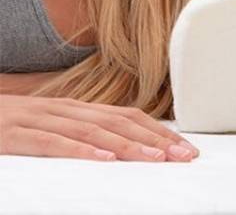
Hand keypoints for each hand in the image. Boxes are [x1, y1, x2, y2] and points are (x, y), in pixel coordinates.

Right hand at [0, 94, 199, 161]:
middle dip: (156, 140)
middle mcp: (68, 109)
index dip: (159, 131)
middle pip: (121, 122)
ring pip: (94, 131)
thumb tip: (122, 146)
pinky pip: (54, 143)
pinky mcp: (18, 135)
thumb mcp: (54, 124)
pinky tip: (104, 160)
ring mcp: (43, 119)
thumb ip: (85, 131)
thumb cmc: (13, 123)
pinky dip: (82, 151)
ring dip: (129, 146)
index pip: (129, 116)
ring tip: (156, 159)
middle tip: (184, 156)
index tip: (185, 147)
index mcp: (79, 108)